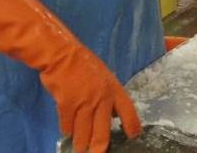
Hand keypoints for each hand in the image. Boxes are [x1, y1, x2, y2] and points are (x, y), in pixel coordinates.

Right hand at [37, 34, 141, 152]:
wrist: (62, 55)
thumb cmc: (83, 65)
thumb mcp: (104, 77)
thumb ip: (109, 96)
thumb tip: (113, 116)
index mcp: (114, 90)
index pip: (128, 111)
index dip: (132, 125)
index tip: (134, 136)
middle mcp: (101, 99)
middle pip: (102, 133)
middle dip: (100, 149)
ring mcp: (84, 103)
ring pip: (83, 134)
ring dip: (81, 146)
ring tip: (80, 151)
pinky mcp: (67, 105)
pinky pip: (68, 126)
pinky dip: (68, 132)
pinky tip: (68, 135)